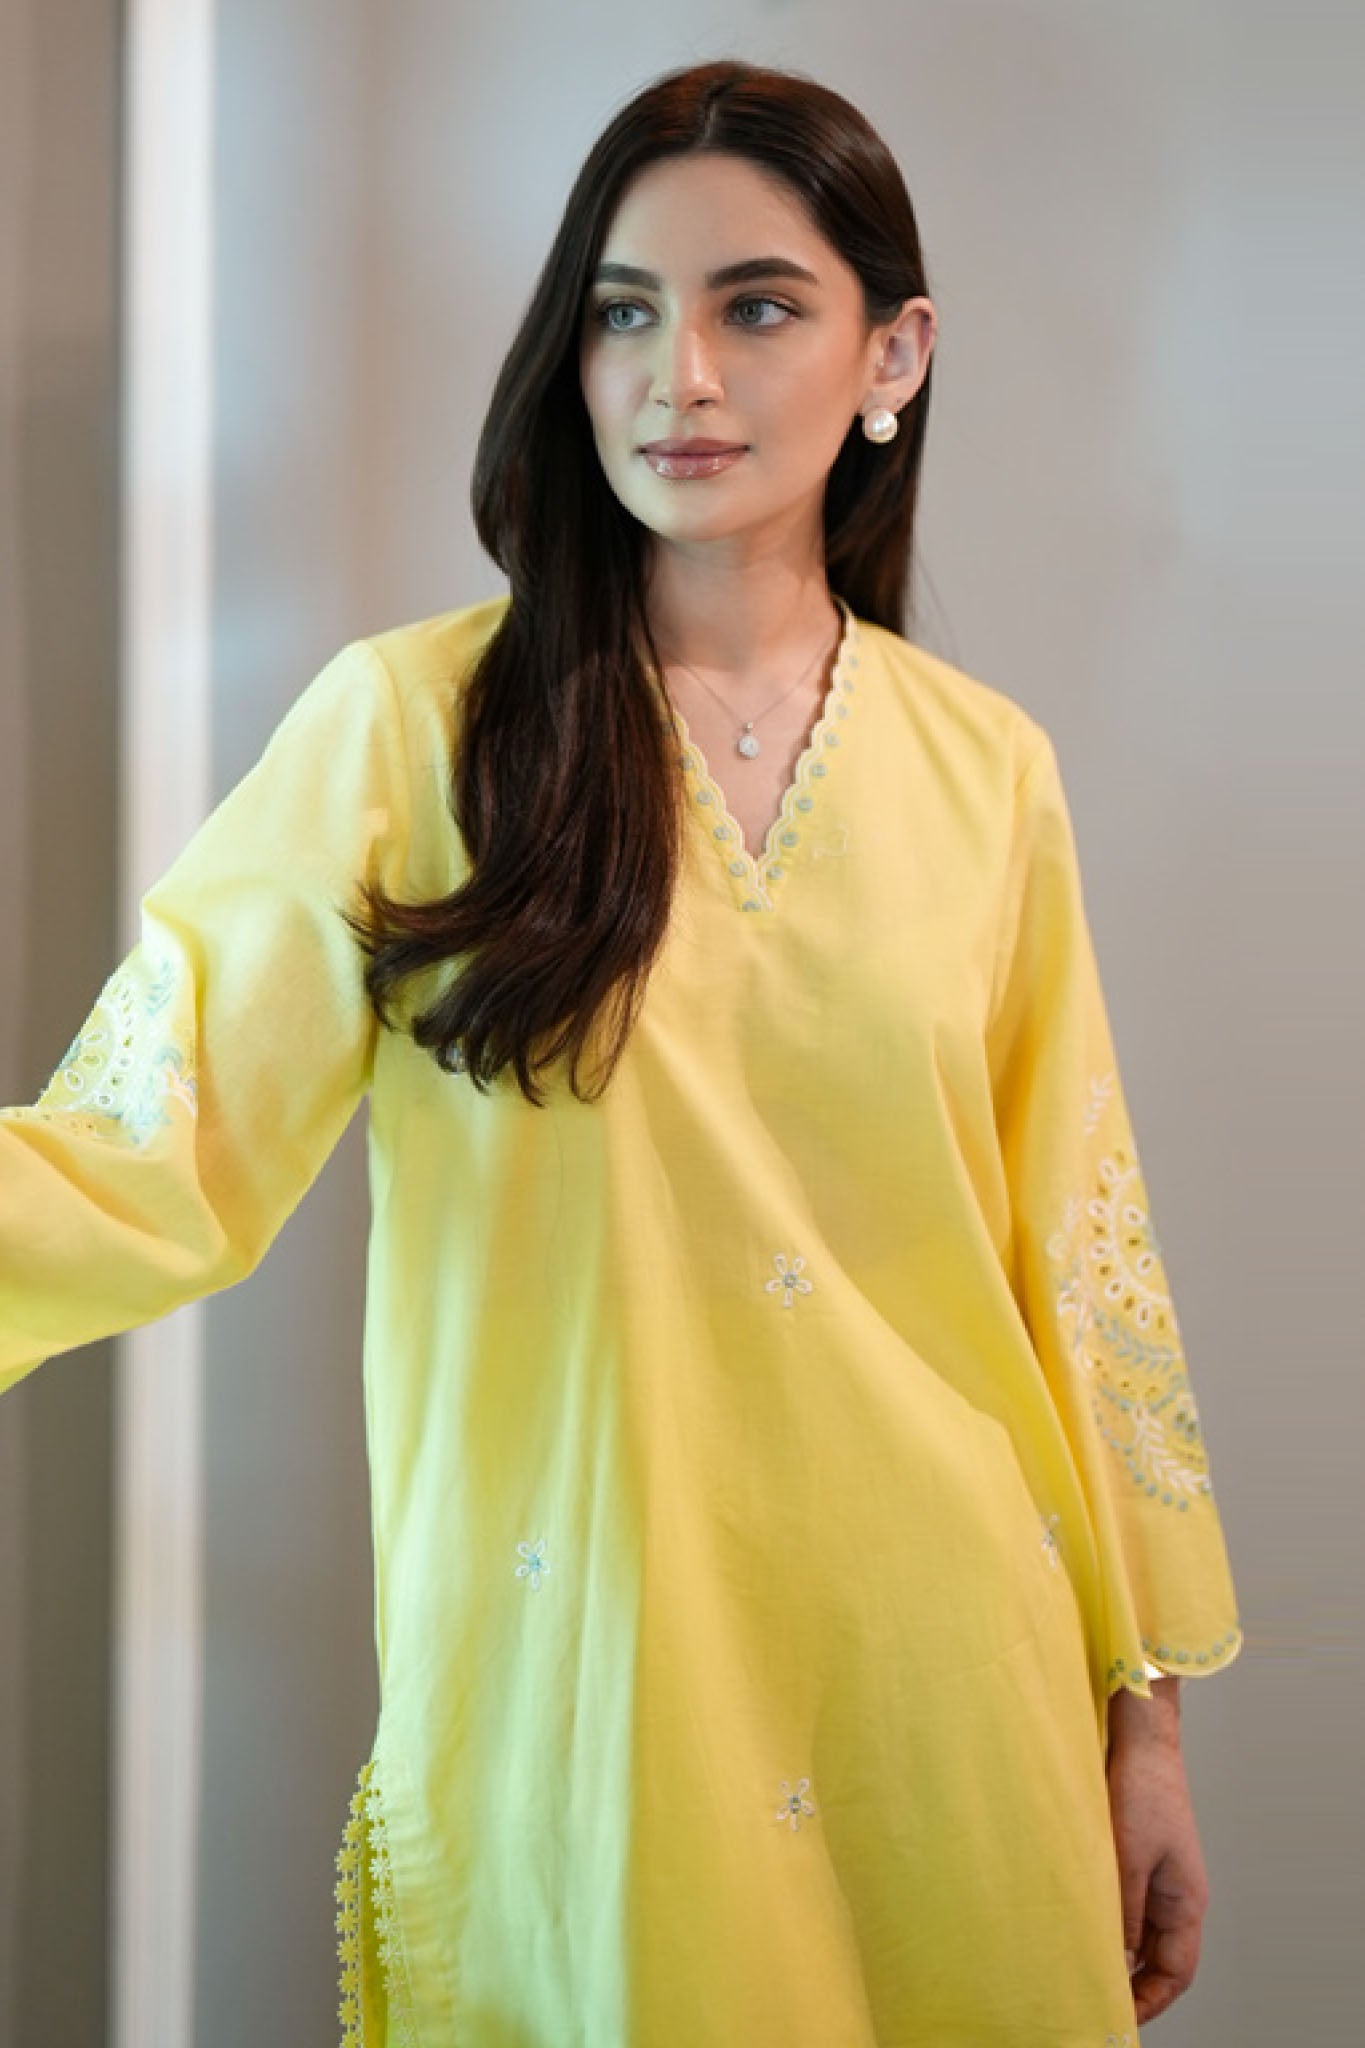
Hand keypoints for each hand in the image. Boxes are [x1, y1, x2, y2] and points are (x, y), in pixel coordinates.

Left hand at [1105, 1704, 1209, 2026]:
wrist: (1140, 1738)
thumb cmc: (1143, 1790)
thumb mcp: (1129, 1857)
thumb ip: (1123, 1910)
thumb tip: (1115, 1960)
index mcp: (1186, 1901)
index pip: (1176, 1972)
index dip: (1152, 2000)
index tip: (1120, 2016)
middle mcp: (1175, 1896)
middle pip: (1158, 1958)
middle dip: (1131, 1982)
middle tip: (1091, 1995)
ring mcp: (1157, 1877)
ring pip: (1139, 1932)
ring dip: (1115, 1950)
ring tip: (1080, 1965)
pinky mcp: (1136, 1858)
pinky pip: (1126, 1904)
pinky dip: (1107, 1920)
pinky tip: (1079, 1923)